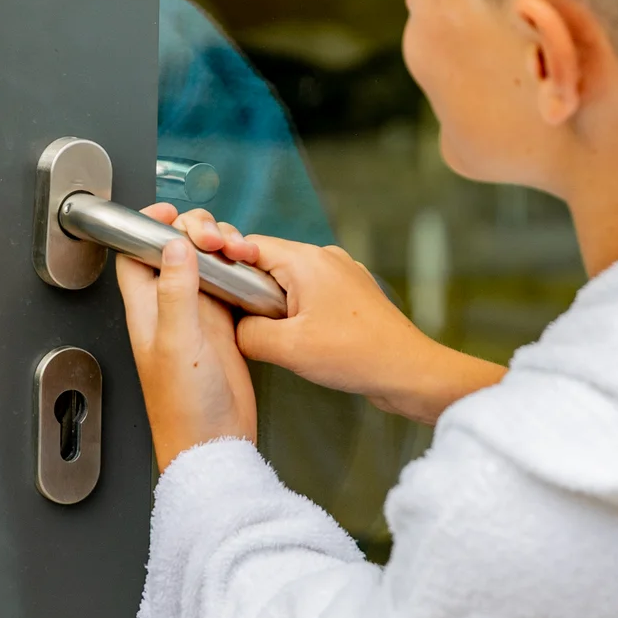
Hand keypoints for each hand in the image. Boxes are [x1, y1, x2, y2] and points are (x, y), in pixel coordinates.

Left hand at [115, 205, 257, 471]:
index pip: (135, 254)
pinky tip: (249, 271)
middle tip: (212, 236)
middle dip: (192, 232)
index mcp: (146, 310)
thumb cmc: (185, 407)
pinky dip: (238, 273)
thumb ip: (175, 291)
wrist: (215, 443)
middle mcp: (168, 310)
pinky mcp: (222, 329)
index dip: (147, 227)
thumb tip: (173, 245)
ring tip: (234, 250)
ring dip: (218, 250)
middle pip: (173, 252)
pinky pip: (227, 287)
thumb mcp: (178, 342)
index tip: (169, 213)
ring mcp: (196, 319)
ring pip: (203, 266)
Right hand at [172, 215, 506, 423]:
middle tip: (243, 321)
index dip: (222, 263)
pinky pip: (308, 297)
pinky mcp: (349, 296)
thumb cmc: (360, 356)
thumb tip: (235, 330)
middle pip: (266, 263)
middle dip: (249, 292)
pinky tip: (299, 340)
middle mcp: (325, 259)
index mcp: (307, 261)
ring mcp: (340, 275)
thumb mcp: (288, 349)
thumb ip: (248, 333)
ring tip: (276, 337)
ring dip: (274, 307)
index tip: (207, 283)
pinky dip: (296, 315)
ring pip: (287, 283)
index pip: (247, 245)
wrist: (410, 372)